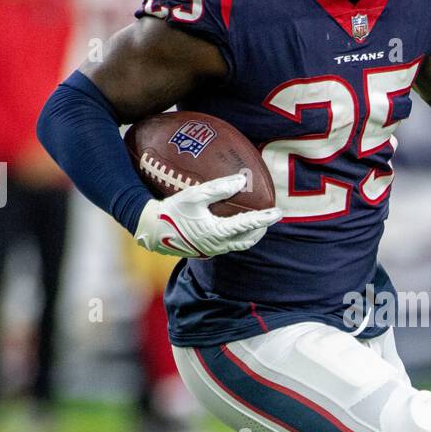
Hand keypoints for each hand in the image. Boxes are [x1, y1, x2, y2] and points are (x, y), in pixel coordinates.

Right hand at [135, 174, 281, 257]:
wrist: (151, 230)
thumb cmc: (172, 210)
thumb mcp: (194, 196)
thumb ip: (218, 188)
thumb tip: (241, 180)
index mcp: (217, 232)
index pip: (248, 225)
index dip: (265, 218)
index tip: (279, 212)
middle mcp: (216, 245)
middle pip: (247, 239)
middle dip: (261, 229)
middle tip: (270, 218)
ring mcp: (210, 250)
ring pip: (238, 245)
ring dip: (250, 236)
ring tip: (258, 225)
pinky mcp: (203, 251)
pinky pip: (227, 246)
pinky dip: (237, 238)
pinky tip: (235, 229)